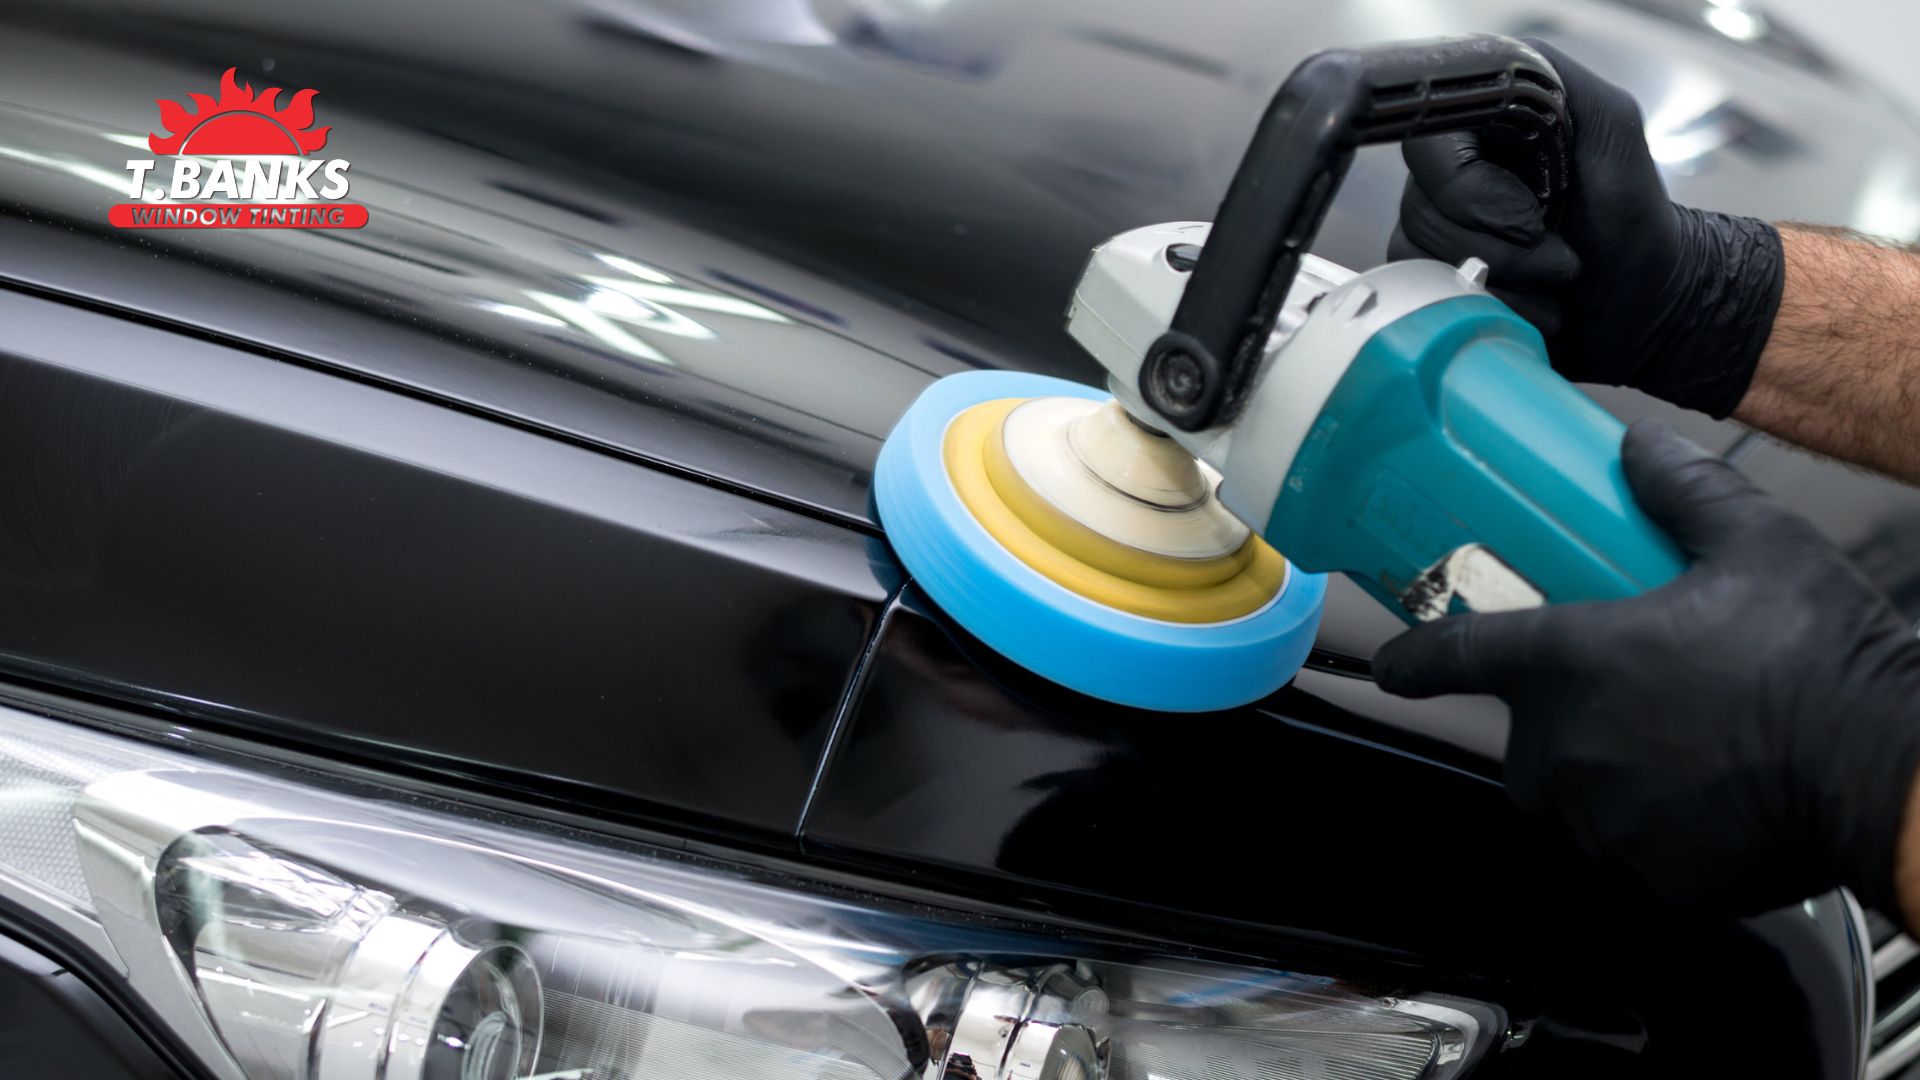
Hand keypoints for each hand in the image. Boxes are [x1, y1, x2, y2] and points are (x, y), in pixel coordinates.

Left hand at [1373, 420, 1919, 914]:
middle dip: (1558, 722)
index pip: (1455, 657)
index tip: (1391, 664)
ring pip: (1576, 800)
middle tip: (1629, 698)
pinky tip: (1715, 795)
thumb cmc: (1820, 655)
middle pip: (1525, 740)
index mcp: (1569, 663)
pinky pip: (1630, 850)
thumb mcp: (1754, 543)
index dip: (1412, 659)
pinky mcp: (1652, 877)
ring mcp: (1606, 821)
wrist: (1889, 768)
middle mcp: (1568, 749)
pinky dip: (1658, 829)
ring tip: (1685, 743)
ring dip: (1609, 776)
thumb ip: (1681, 490)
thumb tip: (1635, 445)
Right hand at [1389, 40, 1784, 418]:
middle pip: (1422, 206)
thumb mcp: (1617, 136)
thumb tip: (1498, 88)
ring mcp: (1434, 221)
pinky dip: (1481, 307)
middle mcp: (1450, 165)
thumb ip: (1568, 92)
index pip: (1429, 141)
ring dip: (1496, 280)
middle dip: (1497, 247)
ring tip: (1549, 283)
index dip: (1469, 190)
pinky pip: (1421, 291)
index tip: (1530, 220)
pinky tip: (1525, 304)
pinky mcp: (1430, 272)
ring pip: (1418, 252)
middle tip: (1559, 256)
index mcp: (1487, 120)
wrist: (1639, 306)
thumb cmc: (1634, 227)